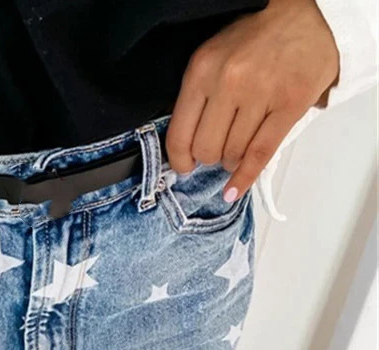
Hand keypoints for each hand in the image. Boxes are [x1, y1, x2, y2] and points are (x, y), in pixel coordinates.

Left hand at [166, 0, 339, 199]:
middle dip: (210, 157)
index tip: (184, 167)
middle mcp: (229, 81)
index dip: (180, 159)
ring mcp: (260, 94)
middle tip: (219, 149)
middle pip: (206, 148)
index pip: (180, 132)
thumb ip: (199, 94)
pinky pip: (260, 154)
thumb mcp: (216, 56)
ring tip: (238, 148)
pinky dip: (245, 178)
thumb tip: (185, 141)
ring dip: (232, 160)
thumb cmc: (260, 39)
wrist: (312, 18)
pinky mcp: (289, 105)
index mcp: (203, 69)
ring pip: (232, 154)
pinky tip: (234, 190)